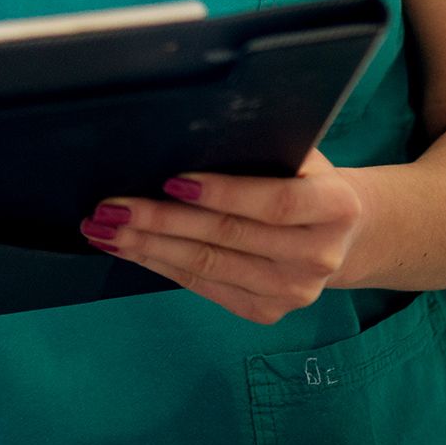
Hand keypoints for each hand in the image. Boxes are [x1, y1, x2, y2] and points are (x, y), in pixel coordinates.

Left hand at [82, 150, 368, 325]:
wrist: (343, 235)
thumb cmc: (306, 179)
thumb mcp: (301, 156)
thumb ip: (261, 148)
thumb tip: (188, 132)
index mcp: (336, 208)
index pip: (274, 203)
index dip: (223, 192)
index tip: (171, 179)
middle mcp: (318, 256)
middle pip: (228, 237)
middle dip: (161, 221)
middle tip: (110, 207)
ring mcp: (292, 292)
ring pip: (207, 266)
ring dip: (147, 247)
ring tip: (102, 228)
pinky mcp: (266, 312)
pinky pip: (201, 286)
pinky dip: (158, 264)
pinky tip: (126, 248)